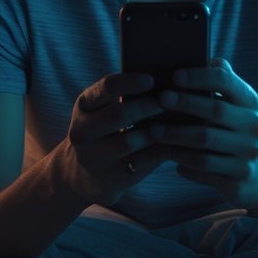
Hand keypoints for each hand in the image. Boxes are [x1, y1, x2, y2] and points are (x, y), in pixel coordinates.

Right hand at [56, 72, 165, 205]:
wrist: (84, 173)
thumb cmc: (105, 129)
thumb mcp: (103, 109)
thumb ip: (124, 95)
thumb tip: (164, 82)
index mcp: (83, 106)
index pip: (104, 88)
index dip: (129, 82)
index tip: (151, 79)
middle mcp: (82, 132)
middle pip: (118, 114)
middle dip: (147, 106)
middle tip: (169, 100)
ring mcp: (94, 157)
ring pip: (129, 141)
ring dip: (155, 129)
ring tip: (175, 120)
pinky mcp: (110, 178)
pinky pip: (140, 162)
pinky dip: (159, 150)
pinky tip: (174, 141)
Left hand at [145, 58, 257, 208]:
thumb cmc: (240, 132)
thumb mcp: (240, 106)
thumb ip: (225, 83)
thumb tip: (206, 56)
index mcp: (251, 103)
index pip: (226, 82)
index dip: (200, 77)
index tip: (175, 75)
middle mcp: (254, 127)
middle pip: (215, 111)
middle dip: (185, 104)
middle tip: (159, 99)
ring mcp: (248, 156)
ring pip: (204, 145)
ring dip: (175, 137)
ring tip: (152, 131)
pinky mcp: (238, 181)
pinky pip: (202, 169)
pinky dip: (182, 161)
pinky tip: (166, 155)